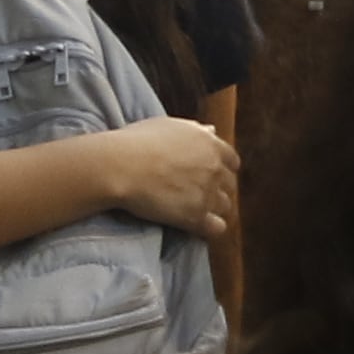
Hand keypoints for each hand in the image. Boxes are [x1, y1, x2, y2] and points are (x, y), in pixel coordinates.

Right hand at [98, 116, 238, 243]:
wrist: (121, 166)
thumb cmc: (138, 142)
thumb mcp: (169, 126)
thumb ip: (195, 130)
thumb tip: (211, 130)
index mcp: (211, 145)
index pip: (232, 161)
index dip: (221, 169)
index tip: (209, 175)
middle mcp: (215, 169)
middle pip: (229, 185)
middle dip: (217, 189)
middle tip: (198, 194)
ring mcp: (207, 193)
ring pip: (225, 206)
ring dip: (213, 209)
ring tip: (195, 211)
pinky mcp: (196, 216)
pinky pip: (217, 228)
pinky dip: (210, 228)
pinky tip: (197, 227)